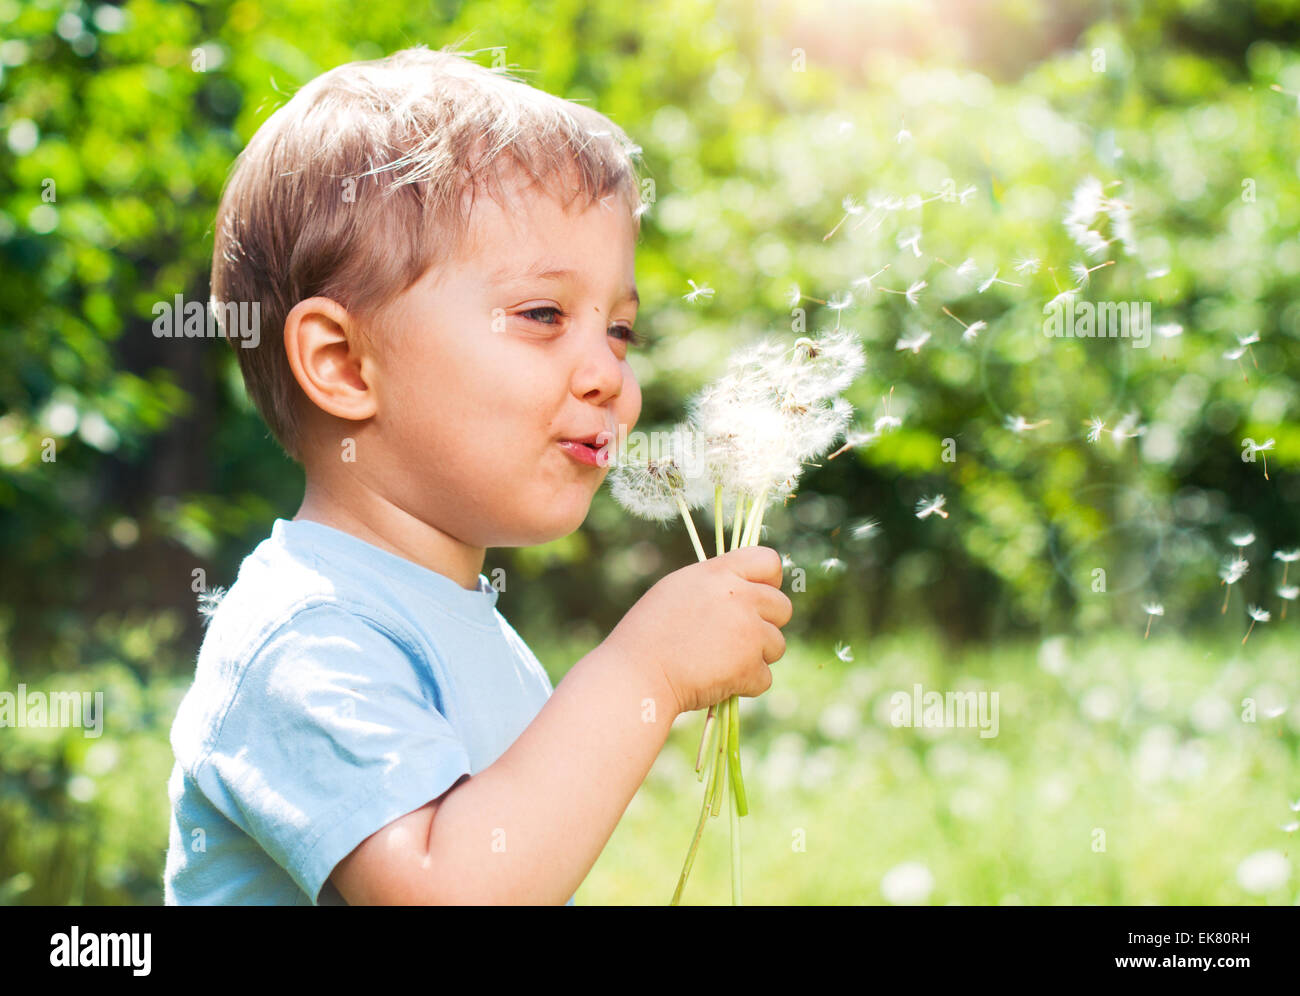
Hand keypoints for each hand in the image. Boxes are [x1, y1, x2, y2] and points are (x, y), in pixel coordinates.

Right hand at [603, 545, 792, 716]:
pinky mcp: (749, 667)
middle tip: (736, 639)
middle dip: (766, 625)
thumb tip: (746, 588)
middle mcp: (739, 597)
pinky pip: (764, 677)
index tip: (760, 594)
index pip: (768, 560)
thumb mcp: (677, 590)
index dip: (770, 580)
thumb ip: (715, 585)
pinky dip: (745, 685)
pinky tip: (717, 681)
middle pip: (783, 607)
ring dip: (756, 657)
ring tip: (720, 661)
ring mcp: (748, 632)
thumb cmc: (647, 635)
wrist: (636, 675)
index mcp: (719, 573)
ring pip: (777, 645)